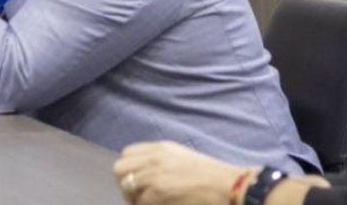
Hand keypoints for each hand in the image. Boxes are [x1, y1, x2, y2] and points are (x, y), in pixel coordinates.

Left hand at [114, 142, 248, 204]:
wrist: (227, 186)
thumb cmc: (210, 176)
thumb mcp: (182, 158)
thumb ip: (160, 161)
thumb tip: (141, 174)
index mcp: (160, 148)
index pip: (127, 154)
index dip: (129, 170)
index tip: (136, 183)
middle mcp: (153, 158)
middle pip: (119, 169)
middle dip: (124, 185)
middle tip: (138, 198)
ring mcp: (154, 175)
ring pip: (126, 187)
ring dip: (135, 199)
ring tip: (151, 203)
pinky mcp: (157, 192)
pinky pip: (140, 203)